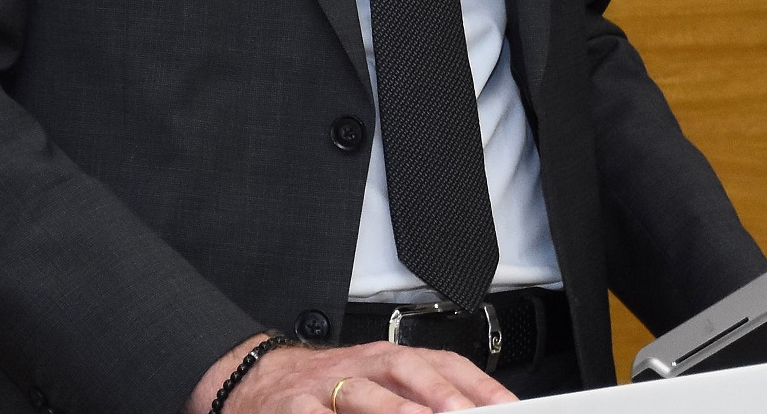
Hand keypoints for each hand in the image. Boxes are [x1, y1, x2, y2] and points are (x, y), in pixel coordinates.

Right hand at [191, 336, 516, 413]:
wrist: (259, 381)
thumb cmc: (328, 388)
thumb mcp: (375, 385)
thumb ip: (416, 397)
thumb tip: (467, 412)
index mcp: (388, 358)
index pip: (441, 362)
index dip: (475, 383)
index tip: (507, 405)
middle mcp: (361, 365)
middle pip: (405, 369)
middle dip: (439, 392)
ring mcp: (325, 386)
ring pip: (363, 393)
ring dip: (395, 410)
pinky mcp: (293, 409)